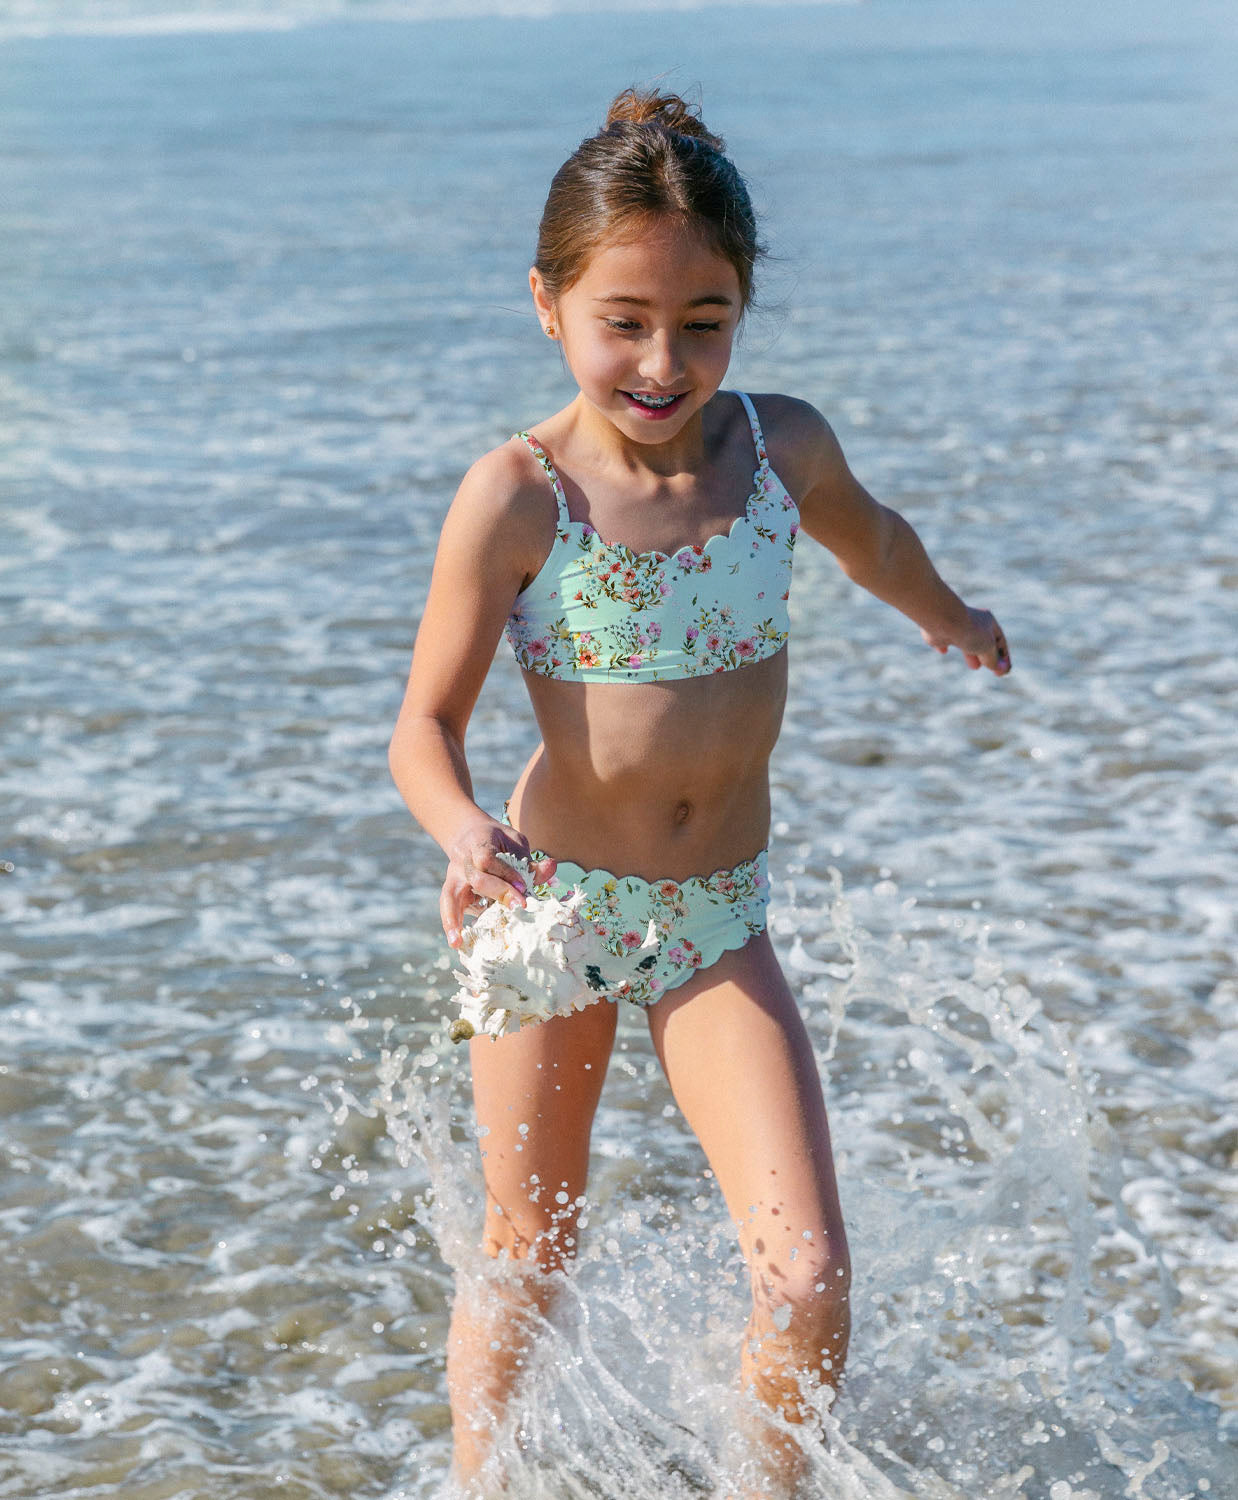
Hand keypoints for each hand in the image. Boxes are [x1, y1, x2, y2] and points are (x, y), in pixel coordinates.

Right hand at [439, 815, 557, 948]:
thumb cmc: (497, 842)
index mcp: (478, 842)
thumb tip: (551, 868)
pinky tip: (456, 942)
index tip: (523, 887)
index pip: (488, 859)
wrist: (470, 835)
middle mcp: (463, 860)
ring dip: (453, 918)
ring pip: (450, 895)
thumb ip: (529, 860)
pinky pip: (448, 907)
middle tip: (518, 908)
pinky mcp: (452, 891)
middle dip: (498, 893)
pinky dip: (451, 924)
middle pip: (476, 878)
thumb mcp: (515, 843)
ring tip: (457, 941)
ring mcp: (454, 877)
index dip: (506, 873)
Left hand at [921, 606, 1011, 675]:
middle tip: (989, 666)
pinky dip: (944, 645)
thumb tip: (1001, 669)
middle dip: (987, 655)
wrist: (942, 621)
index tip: (1005, 669)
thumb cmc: (969, 632)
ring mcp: (955, 626)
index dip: (1004, 656)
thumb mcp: (988, 648)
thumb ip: (994, 660)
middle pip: (983, 641)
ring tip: (974, 666)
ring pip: (965, 641)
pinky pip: (942, 639)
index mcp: (988, 621)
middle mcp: (972, 622)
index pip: (1000, 640)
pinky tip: (943, 651)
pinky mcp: (938, 632)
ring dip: (971, 654)